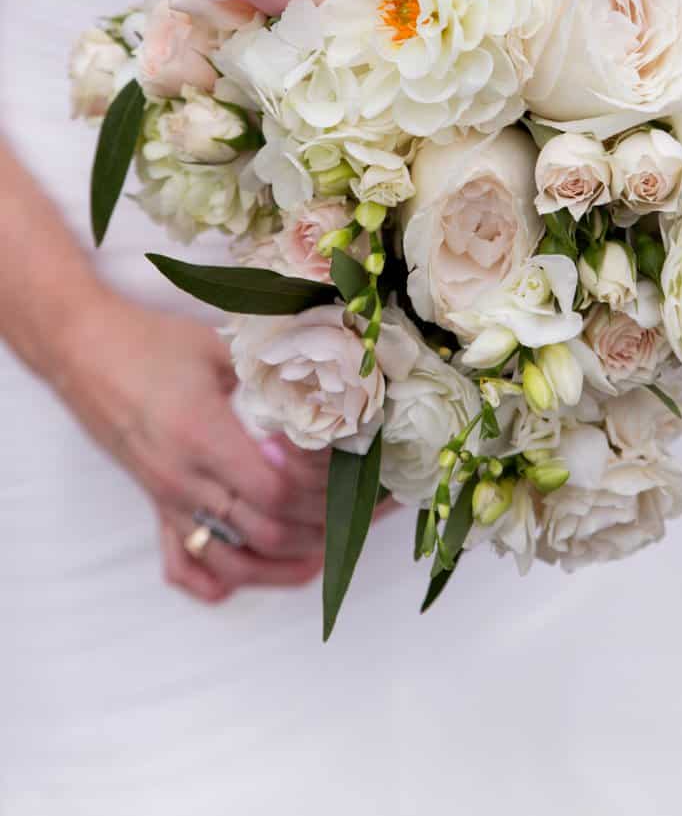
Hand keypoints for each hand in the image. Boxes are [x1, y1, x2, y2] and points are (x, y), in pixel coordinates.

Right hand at [60, 291, 329, 603]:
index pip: (275, 492)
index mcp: (204, 438)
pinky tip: (253, 569)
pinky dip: (222, 581)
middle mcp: (185, 481)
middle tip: (357, 508)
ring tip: (326, 550)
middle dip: (321, 527)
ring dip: (283, 565)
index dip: (319, 489)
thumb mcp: (217, 347)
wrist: (82, 351)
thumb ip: (268, 372)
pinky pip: (184, 566)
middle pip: (266, 533)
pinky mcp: (155, 507)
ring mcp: (167, 500)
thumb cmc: (151, 342)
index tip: (348, 467)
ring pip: (233, 563)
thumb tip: (326, 379)